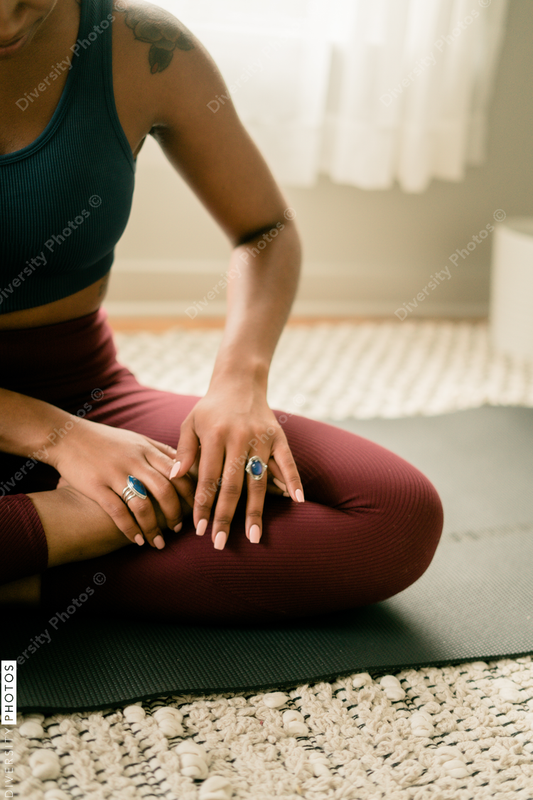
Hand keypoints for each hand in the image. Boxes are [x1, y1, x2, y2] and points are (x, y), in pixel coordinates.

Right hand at [50, 417, 196, 547]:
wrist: (67, 436)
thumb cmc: (105, 440)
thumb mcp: (136, 439)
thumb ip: (159, 451)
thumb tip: (183, 463)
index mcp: (147, 449)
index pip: (178, 472)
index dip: (190, 493)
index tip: (194, 508)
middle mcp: (134, 461)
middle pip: (165, 490)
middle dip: (175, 514)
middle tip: (178, 529)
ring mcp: (115, 473)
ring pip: (143, 504)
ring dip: (154, 527)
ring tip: (158, 542)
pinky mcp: (97, 485)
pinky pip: (118, 512)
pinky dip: (130, 529)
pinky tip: (136, 540)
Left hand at [172, 383, 304, 548]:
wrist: (240, 382)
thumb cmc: (210, 408)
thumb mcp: (190, 423)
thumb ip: (184, 451)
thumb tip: (174, 477)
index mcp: (214, 435)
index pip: (207, 478)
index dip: (203, 505)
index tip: (199, 529)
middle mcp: (239, 437)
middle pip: (232, 485)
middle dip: (226, 516)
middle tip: (220, 543)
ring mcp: (261, 438)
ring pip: (258, 480)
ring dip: (256, 510)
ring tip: (254, 536)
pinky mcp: (279, 437)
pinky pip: (288, 462)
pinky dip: (294, 481)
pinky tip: (296, 502)